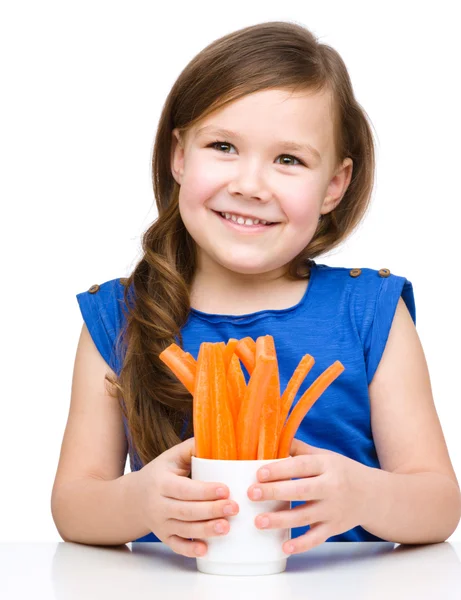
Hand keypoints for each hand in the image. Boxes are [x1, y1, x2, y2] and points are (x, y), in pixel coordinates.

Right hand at [136, 437, 238, 557]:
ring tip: (227, 527)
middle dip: (211, 510)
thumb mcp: (171, 457)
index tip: (225, 489)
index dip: (204, 490)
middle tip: (234, 508)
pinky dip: (190, 550)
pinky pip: (176, 546)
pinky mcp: (163, 537)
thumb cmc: (160, 473)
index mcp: (161, 482)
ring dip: (205, 530)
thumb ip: (191, 448)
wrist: (134, 498)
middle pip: (186, 510)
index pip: (184, 488)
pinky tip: (206, 550)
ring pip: (183, 530)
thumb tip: (214, 437)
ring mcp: (160, 523)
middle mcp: (158, 505)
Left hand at [247, 438, 370, 554]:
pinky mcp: (334, 528)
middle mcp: (332, 487)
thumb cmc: (341, 472)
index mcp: (327, 465)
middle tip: (252, 493)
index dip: (280, 469)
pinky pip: (316, 538)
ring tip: (258, 521)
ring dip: (280, 520)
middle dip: (275, 492)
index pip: (301, 466)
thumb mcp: (325, 456)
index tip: (259, 473)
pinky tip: (284, 547)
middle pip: (301, 490)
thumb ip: (300, 449)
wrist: (373, 495)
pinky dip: (301, 545)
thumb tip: (273, 437)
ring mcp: (333, 510)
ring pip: (305, 516)